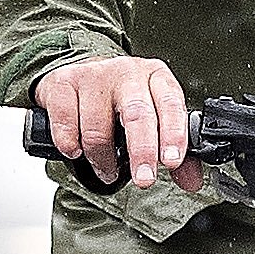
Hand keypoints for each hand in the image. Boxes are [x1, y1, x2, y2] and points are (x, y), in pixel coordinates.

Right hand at [34, 52, 203, 195]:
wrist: (79, 72)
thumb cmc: (119, 100)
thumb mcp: (152, 117)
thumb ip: (172, 149)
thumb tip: (190, 181)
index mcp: (156, 78)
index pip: (171, 104)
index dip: (173, 134)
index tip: (171, 162)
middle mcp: (127, 72)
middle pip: (137, 114)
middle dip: (142, 152)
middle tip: (144, 179)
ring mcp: (94, 75)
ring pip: (98, 125)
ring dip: (102, 158)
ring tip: (107, 170)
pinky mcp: (63, 82)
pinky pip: (66, 121)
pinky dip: (70, 144)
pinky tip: (75, 150)